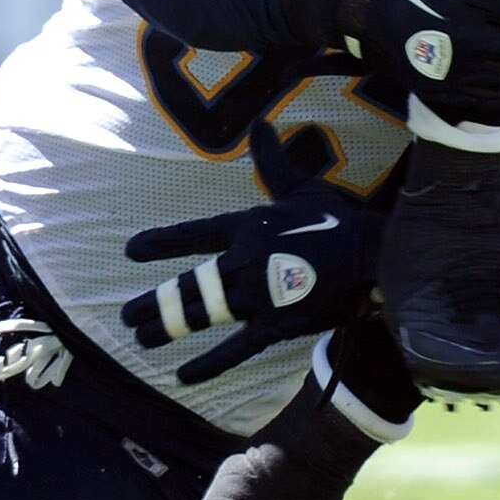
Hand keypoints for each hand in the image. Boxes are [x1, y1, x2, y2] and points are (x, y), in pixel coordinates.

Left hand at [120, 157, 382, 383]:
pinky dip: (209, 364)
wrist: (374, 257)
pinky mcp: (277, 325)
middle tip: (125, 315)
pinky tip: (183, 376)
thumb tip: (260, 122)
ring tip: (141, 338)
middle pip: (191, 284)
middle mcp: (246, 263)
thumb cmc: (336, 219)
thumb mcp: (300, 185)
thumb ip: (272, 160)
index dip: (161, 242)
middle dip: (155, 301)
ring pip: (204, 315)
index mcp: (248, 227)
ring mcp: (260, 298)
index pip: (194, 234)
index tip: (131, 251)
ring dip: (170, 327)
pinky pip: (235, 349)